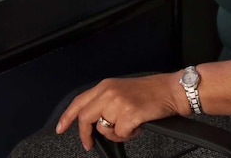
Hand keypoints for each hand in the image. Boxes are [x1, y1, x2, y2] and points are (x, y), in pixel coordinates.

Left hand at [55, 73, 187, 150]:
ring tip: (129, 125)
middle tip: (89, 144)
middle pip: (85, 118)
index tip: (60, 128)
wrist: (171, 90)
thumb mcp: (121, 90)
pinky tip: (138, 126)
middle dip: (86, 134)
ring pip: (104, 129)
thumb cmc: (150, 92)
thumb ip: (104, 102)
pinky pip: (120, 134)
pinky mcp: (129, 114)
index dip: (67, 116)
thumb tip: (92, 123)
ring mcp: (118, 103)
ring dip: (116, 134)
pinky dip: (129, 135)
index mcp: (105, 86)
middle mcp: (108, 92)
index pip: (79, 101)